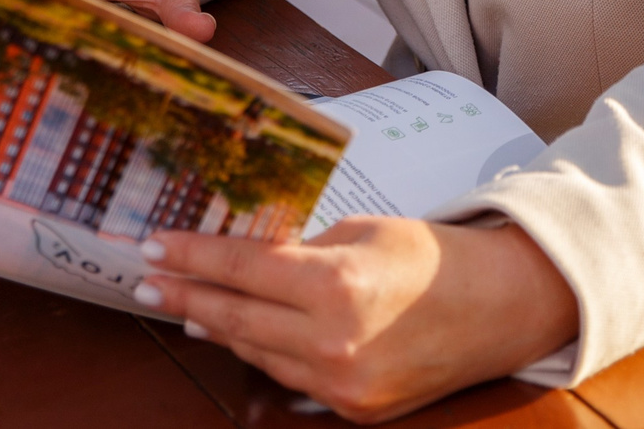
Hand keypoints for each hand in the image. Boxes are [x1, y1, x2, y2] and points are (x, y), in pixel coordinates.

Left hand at [136, 216, 579, 422]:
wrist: (498, 309)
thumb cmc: (433, 258)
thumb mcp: (362, 233)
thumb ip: (300, 250)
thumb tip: (247, 258)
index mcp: (336, 286)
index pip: (242, 270)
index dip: (192, 258)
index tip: (154, 247)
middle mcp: (333, 342)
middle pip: (237, 318)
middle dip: (186, 297)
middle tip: (146, 282)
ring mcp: (341, 384)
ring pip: (257, 353)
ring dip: (218, 327)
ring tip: (185, 307)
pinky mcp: (352, 409)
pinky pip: (290, 378)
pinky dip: (262, 353)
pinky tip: (239, 335)